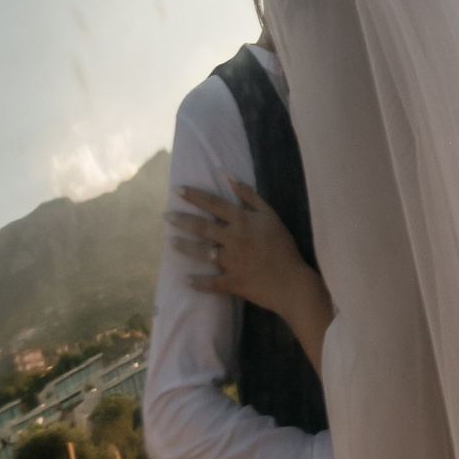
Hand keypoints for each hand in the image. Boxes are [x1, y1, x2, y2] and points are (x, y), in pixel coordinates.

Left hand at [169, 180, 335, 367]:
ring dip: (184, 247)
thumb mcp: (270, 215)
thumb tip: (227, 175)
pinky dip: (198, 282)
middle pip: (202, 226)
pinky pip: (211, 283)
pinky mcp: (232, 282)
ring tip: (169, 242)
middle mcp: (232, 239)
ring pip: (201, 252)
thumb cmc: (284, 246)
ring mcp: (230, 262)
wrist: (293, 281)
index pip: (213, 203)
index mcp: (242, 221)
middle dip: (181, 220)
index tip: (177, 189)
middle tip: (165, 216)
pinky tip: (185, 280)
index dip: (194, 195)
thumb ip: (248, 195)